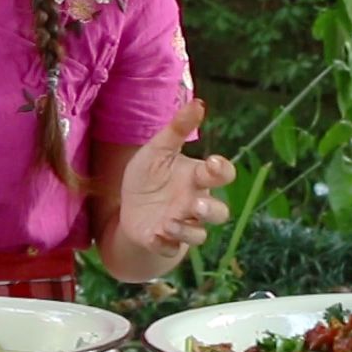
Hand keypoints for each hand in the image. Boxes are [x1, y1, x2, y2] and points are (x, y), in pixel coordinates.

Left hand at [118, 99, 236, 255]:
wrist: (128, 205)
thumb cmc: (150, 175)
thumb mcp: (159, 149)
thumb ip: (178, 128)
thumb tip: (198, 103)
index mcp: (197, 178)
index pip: (222, 176)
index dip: (223, 171)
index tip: (212, 162)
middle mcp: (194, 204)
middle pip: (220, 213)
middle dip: (212, 210)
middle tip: (197, 204)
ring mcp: (181, 225)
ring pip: (198, 236)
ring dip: (188, 230)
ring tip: (169, 221)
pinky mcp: (163, 241)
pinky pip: (171, 249)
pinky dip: (165, 244)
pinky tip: (155, 235)